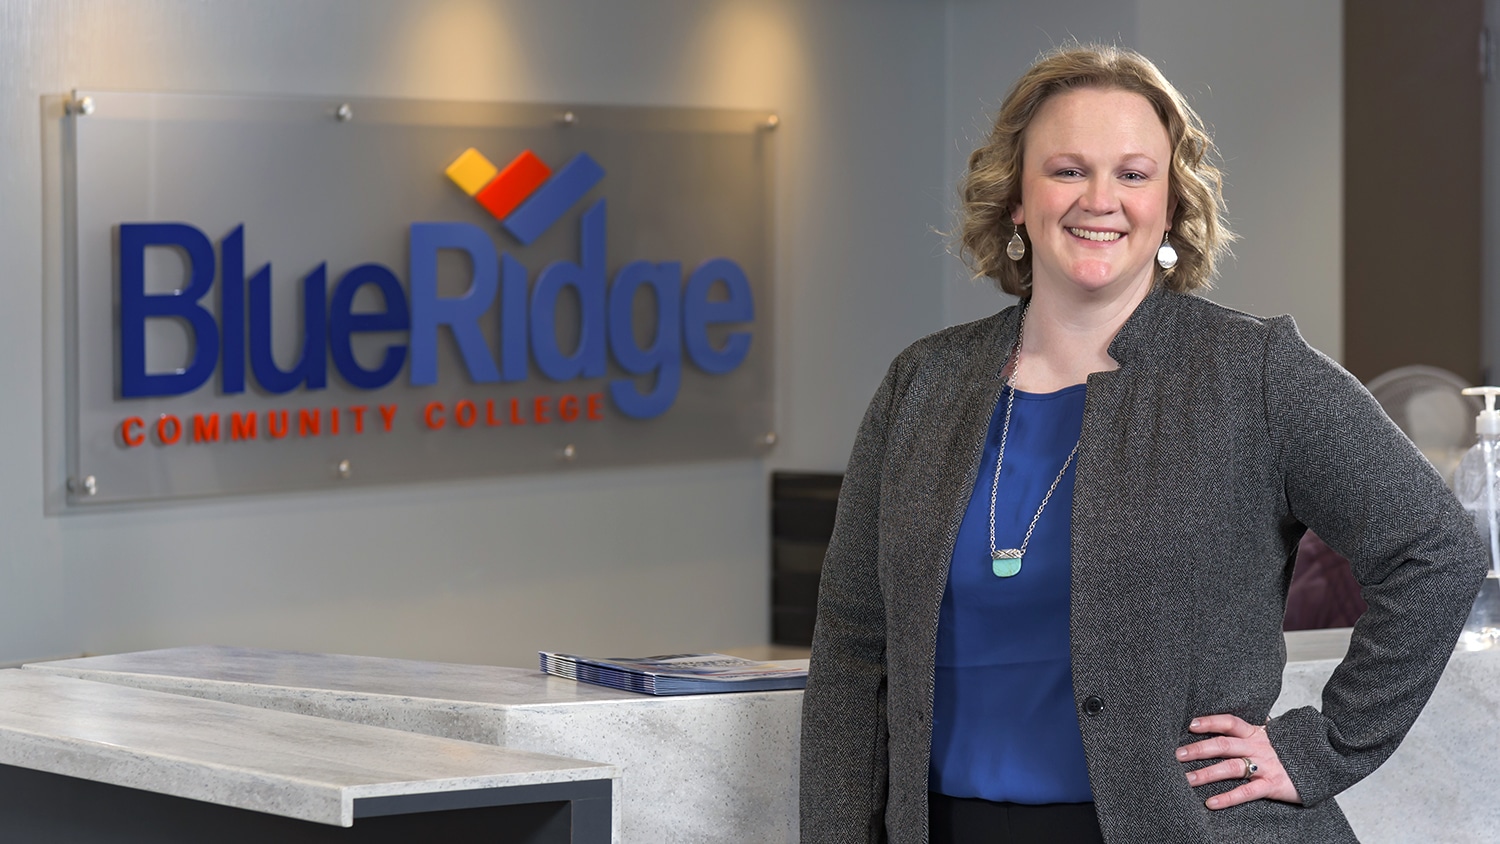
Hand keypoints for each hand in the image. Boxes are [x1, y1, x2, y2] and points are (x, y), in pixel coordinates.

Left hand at [1175, 714, 1301, 809]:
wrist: (1328, 761)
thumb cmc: (1295, 751)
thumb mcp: (1275, 736)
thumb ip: (1254, 732)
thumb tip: (1231, 726)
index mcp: (1258, 733)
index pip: (1230, 722)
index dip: (1210, 721)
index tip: (1190, 724)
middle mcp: (1259, 747)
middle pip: (1223, 744)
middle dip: (1198, 748)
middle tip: (1176, 755)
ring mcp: (1266, 766)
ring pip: (1230, 768)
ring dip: (1206, 774)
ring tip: (1186, 780)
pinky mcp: (1273, 785)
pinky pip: (1246, 792)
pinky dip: (1228, 798)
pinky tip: (1211, 803)